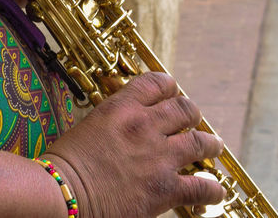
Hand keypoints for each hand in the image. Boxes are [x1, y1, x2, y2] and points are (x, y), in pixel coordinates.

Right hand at [42, 72, 225, 217]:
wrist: (63, 193)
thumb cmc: (65, 164)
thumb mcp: (88, 126)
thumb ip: (113, 121)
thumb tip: (125, 125)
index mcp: (122, 107)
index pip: (156, 83)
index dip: (168, 86)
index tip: (172, 91)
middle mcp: (145, 126)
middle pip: (183, 109)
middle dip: (191, 113)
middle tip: (194, 119)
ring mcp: (159, 157)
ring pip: (199, 143)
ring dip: (210, 144)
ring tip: (214, 146)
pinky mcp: (164, 189)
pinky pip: (200, 187)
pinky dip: (211, 189)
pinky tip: (214, 191)